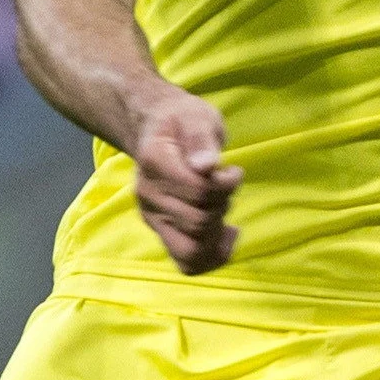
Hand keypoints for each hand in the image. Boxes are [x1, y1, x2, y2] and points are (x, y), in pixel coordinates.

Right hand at [125, 84, 242, 271]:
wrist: (158, 130)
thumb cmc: (182, 121)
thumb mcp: (197, 117)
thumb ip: (201, 138)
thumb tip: (207, 165)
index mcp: (153, 162)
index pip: (197, 190)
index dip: (225, 186)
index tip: (232, 171)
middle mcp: (147, 195)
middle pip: (199, 222)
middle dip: (223, 206)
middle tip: (226, 185)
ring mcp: (152, 217)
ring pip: (193, 250)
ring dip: (219, 232)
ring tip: (223, 208)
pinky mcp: (161, 231)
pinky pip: (187, 263)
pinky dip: (213, 256)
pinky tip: (227, 235)